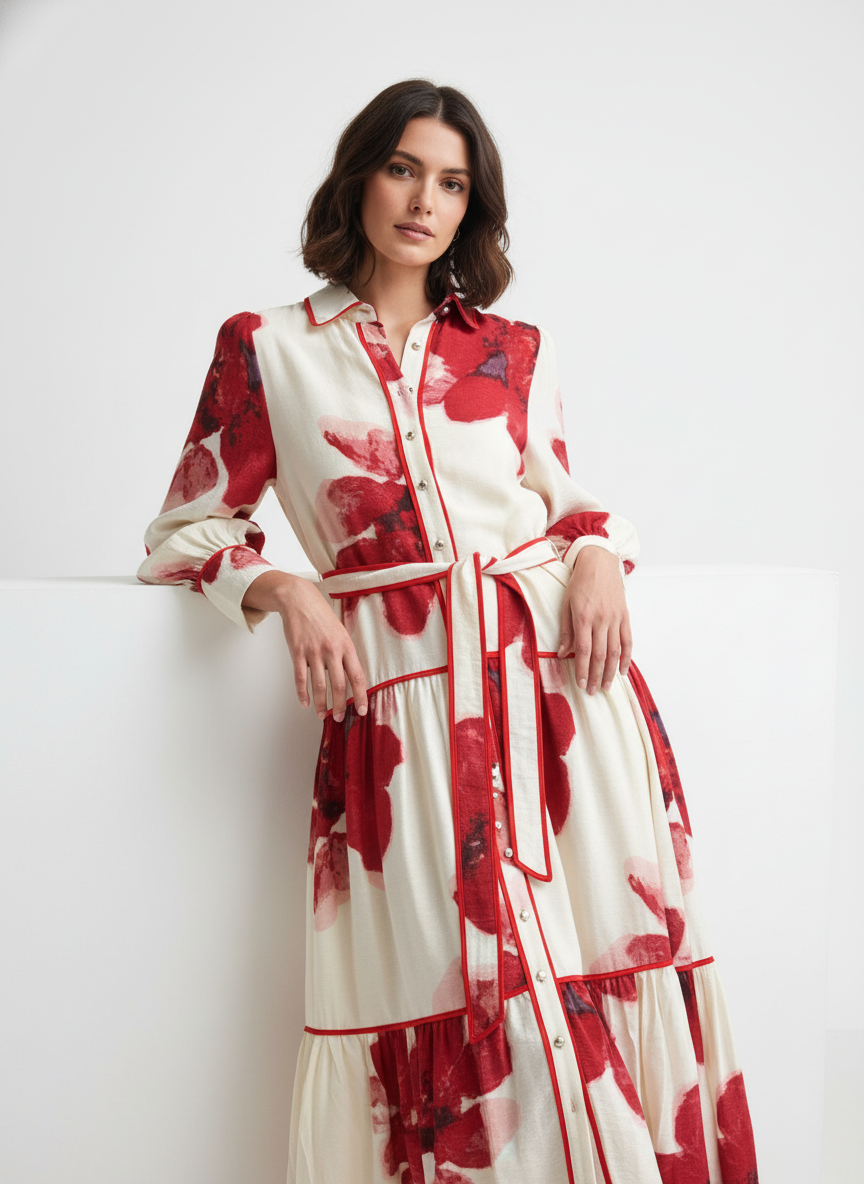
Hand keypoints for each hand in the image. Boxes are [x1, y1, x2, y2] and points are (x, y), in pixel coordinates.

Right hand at [242, 570, 367, 721]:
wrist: (299, 600)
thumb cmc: (321, 617)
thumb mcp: (341, 632)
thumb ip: (345, 654)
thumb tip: (349, 678)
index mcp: (346, 646)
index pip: (357, 676)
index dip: (360, 696)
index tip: (361, 710)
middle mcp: (332, 650)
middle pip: (338, 685)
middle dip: (339, 706)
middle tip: (338, 718)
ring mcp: (313, 651)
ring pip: (319, 685)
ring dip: (321, 704)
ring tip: (322, 715)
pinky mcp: (297, 652)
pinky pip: (300, 678)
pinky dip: (302, 694)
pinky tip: (305, 702)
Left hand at [556, 546, 632, 694]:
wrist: (599, 562)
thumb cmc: (579, 583)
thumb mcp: (566, 605)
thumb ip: (566, 631)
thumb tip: (563, 654)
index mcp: (584, 617)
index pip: (584, 651)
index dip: (583, 670)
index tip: (581, 685)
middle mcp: (601, 619)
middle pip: (601, 655)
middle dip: (597, 676)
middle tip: (593, 692)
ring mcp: (615, 618)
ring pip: (615, 651)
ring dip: (612, 672)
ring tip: (608, 687)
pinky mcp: (625, 615)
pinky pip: (628, 641)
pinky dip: (627, 658)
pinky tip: (623, 671)